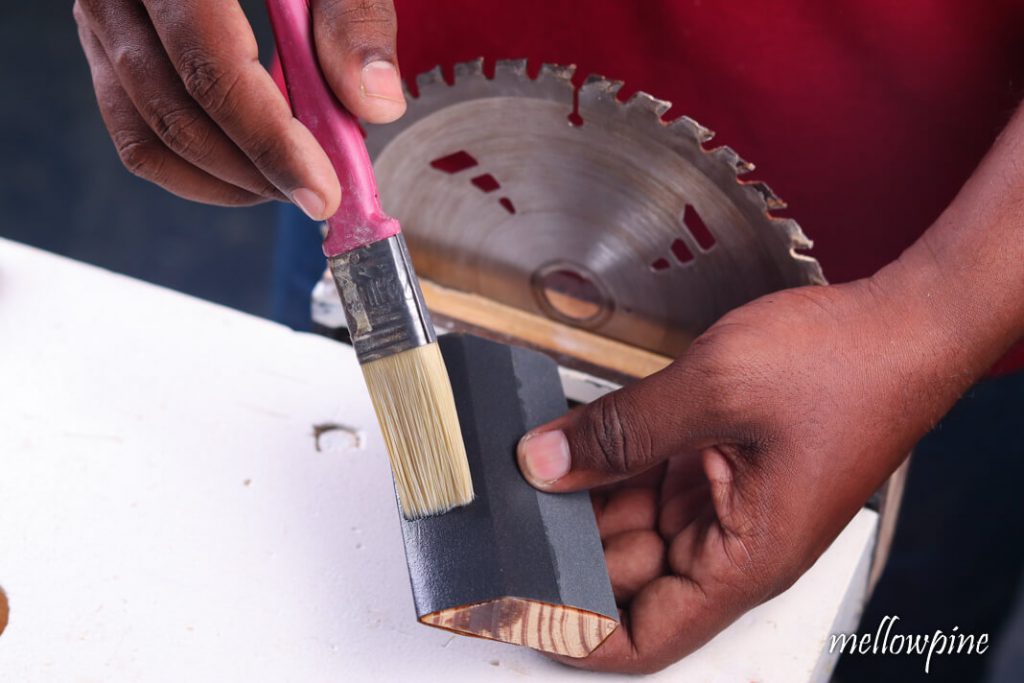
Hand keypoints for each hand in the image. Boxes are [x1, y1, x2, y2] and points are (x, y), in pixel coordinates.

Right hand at [73, 0, 403, 215]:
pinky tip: (251, 172)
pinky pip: (134, 127)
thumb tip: (375, 105)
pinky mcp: (108, 44)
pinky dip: (193, 168)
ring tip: (291, 185)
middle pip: (174, 110)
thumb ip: (353, 16)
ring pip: (147, 132)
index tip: (322, 191)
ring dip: (226, 179)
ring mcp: (103, 18)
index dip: (269, 141)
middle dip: (255, 171)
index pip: (210, 66)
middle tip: (320, 195)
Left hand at [517, 269, 975, 672]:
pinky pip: (652, 482)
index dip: (576, 632)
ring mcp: (727, 502)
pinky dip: (612, 466)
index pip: (643, 637)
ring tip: (526, 478)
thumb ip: (620, 430)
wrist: (902, 324)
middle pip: (630, 580)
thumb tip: (546, 462)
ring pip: (635, 527)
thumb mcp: (714, 392)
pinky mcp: (723, 464)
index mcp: (742, 561)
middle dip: (568, 555)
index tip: (519, 608)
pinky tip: (570, 444)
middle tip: (506, 521)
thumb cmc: (848, 368)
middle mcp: (733, 544)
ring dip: (584, 505)